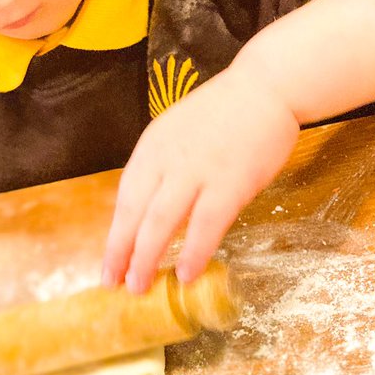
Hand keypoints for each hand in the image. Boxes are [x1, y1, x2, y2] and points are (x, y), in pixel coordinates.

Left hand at [102, 65, 299, 291]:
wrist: (265, 87)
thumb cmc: (223, 115)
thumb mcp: (177, 134)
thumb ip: (163, 170)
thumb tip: (151, 216)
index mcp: (151, 148)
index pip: (124, 199)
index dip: (115, 236)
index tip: (108, 265)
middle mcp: (166, 160)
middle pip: (135, 214)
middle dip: (121, 253)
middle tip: (114, 284)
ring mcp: (197, 171)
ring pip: (162, 222)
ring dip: (147, 257)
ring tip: (140, 286)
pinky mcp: (230, 182)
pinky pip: (205, 224)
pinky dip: (194, 252)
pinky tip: (186, 274)